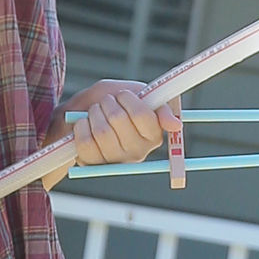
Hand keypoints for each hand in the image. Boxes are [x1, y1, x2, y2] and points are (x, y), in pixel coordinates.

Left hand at [53, 79, 186, 181]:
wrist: (84, 111)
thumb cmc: (115, 102)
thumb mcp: (140, 94)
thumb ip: (161, 106)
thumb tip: (176, 125)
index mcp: (153, 136)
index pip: (143, 116)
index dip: (128, 100)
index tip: (122, 94)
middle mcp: (137, 152)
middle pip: (118, 119)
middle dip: (108, 103)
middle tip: (106, 102)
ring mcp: (115, 160)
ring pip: (101, 131)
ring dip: (94, 113)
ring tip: (95, 111)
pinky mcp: (93, 164)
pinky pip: (85, 142)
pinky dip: (82, 126)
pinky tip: (86, 124)